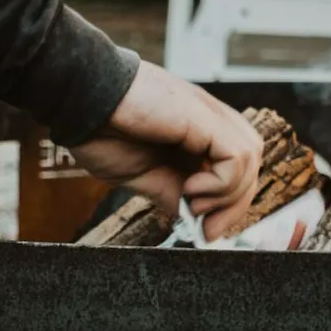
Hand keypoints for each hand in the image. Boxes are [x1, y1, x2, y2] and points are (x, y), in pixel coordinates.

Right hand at [69, 60, 262, 240]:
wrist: (79, 100)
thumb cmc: (104, 129)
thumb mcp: (143, 174)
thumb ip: (172, 191)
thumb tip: (190, 217)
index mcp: (199, 132)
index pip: (238, 166)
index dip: (230, 202)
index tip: (206, 230)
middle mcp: (211, 120)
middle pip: (250, 163)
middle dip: (234, 204)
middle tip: (206, 227)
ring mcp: (210, 115)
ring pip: (250, 158)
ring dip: (228, 194)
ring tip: (193, 202)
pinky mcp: (204, 117)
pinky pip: (237, 154)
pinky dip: (222, 182)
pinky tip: (191, 188)